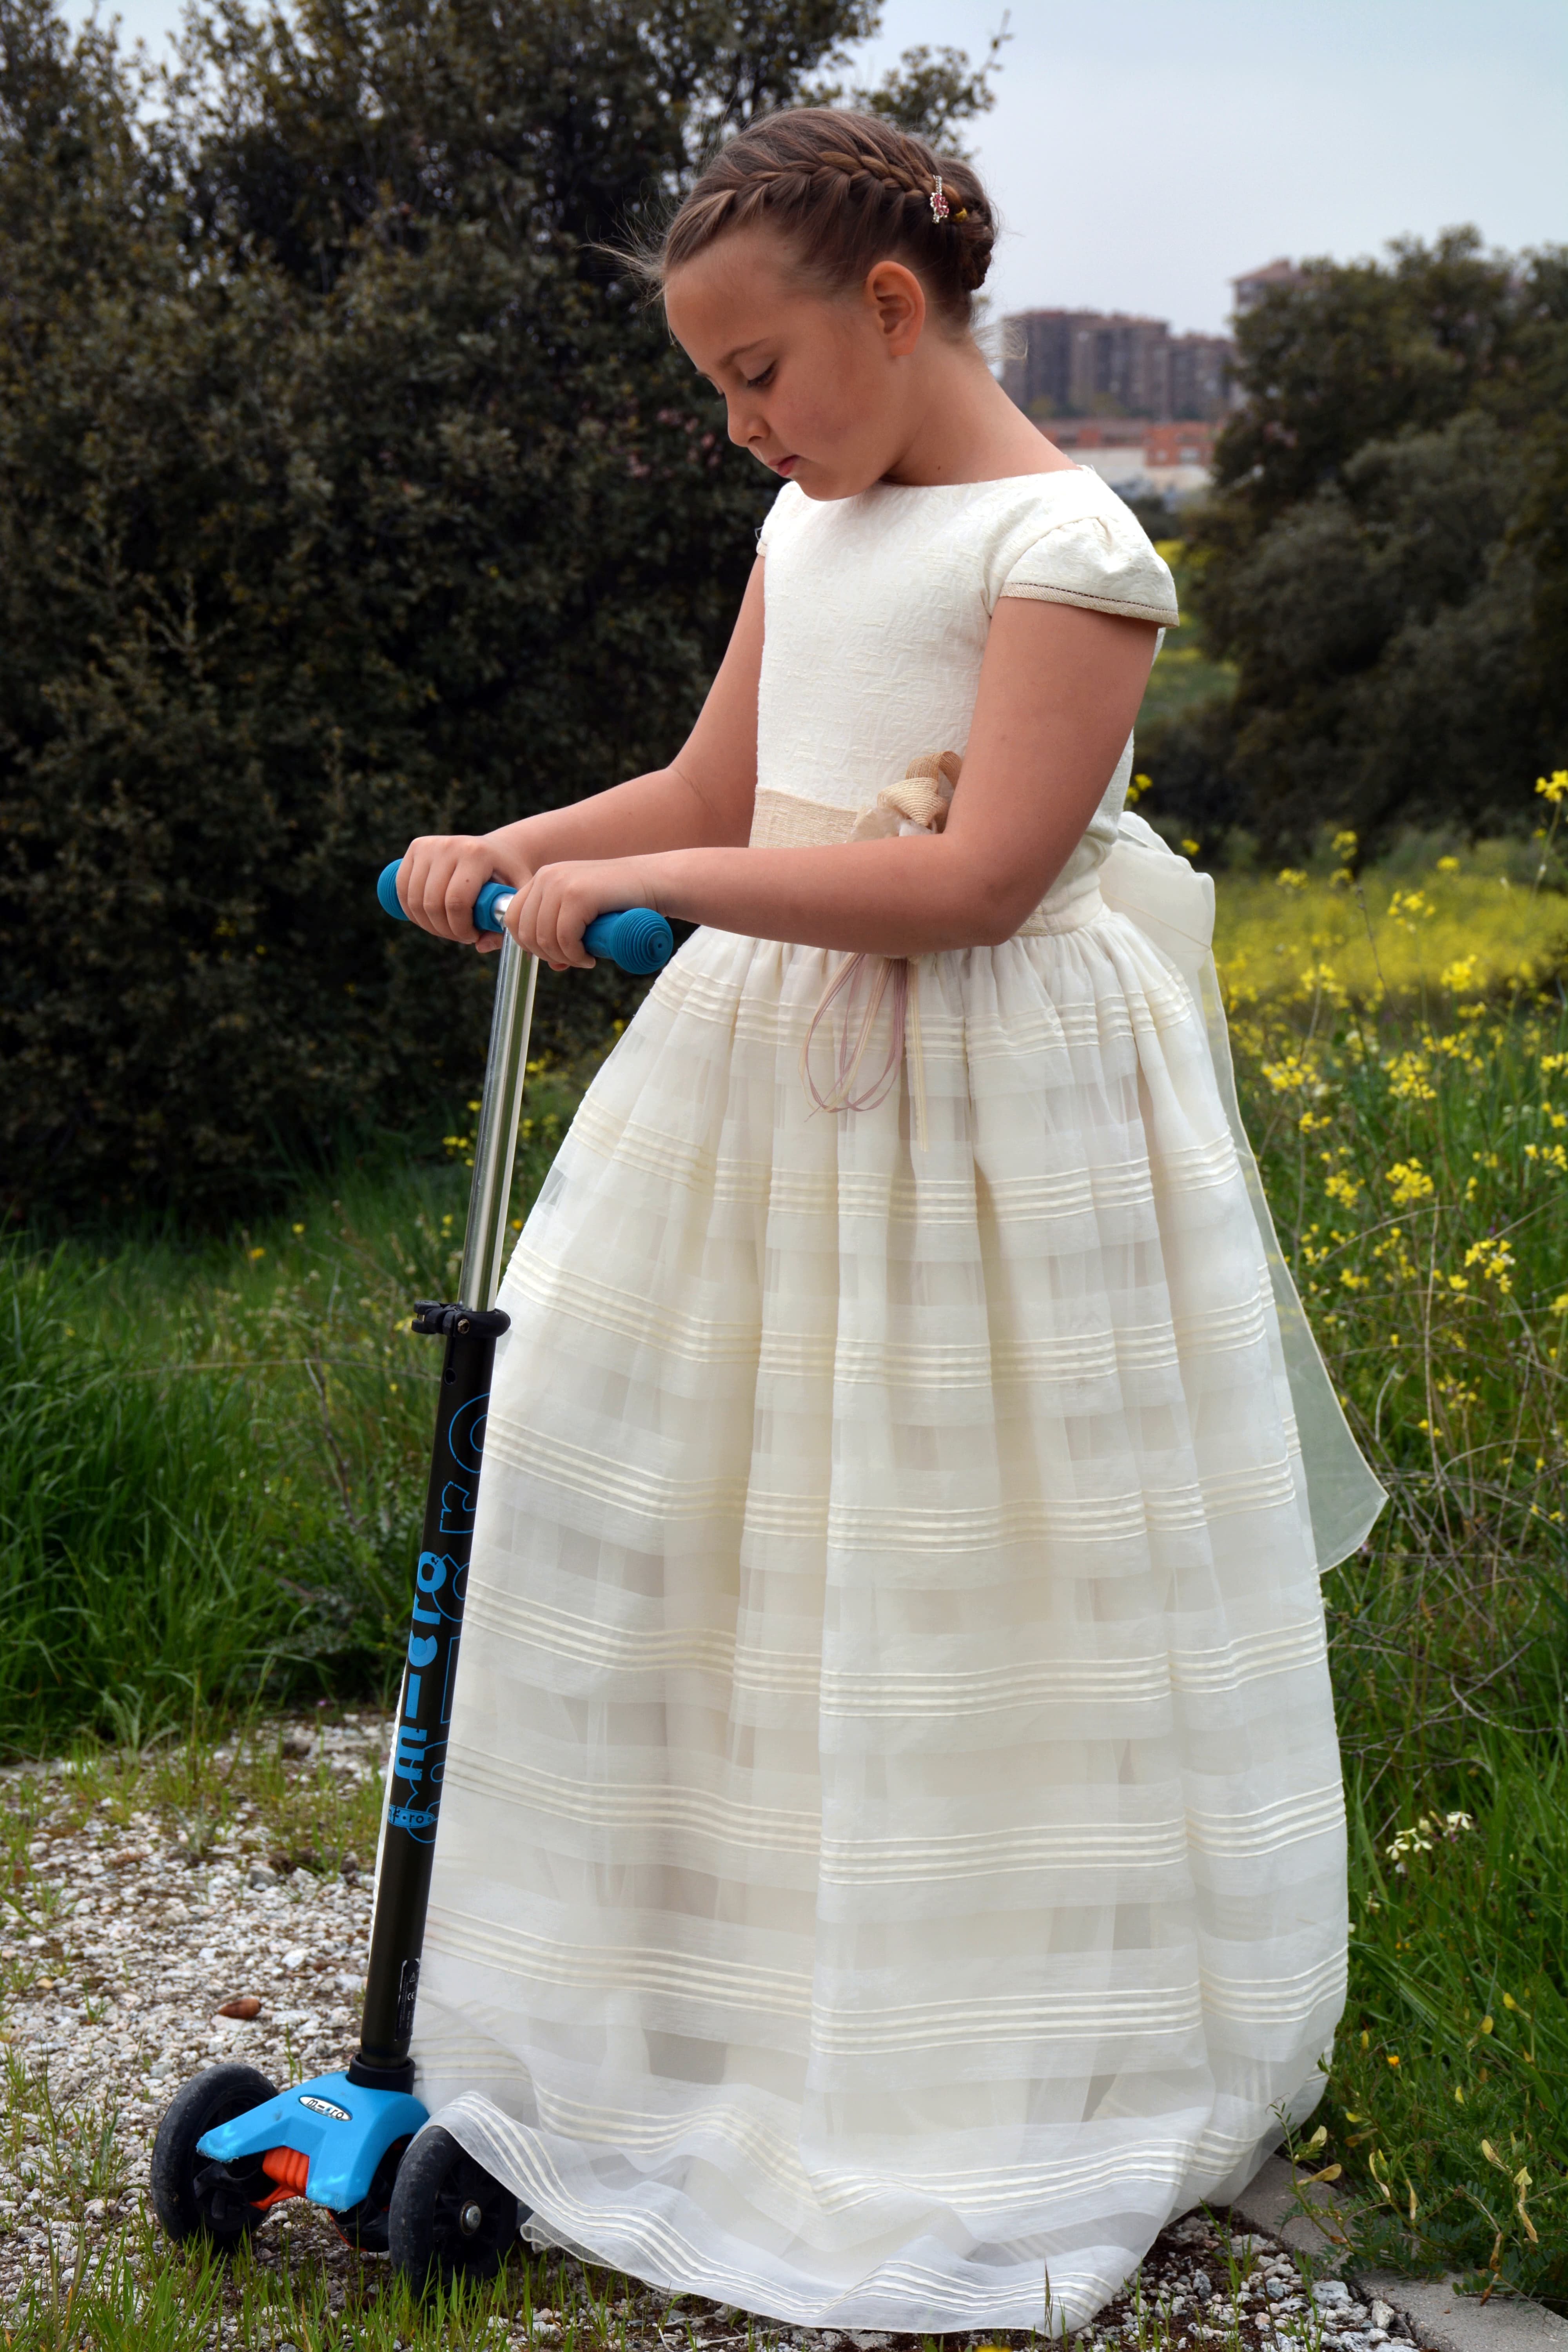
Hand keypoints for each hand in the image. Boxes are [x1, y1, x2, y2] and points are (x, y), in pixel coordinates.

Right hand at [396, 833, 528, 954]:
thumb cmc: (508, 878)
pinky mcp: (416, 847)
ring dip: (428, 924)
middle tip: (460, 935)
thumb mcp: (516, 898)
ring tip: (448, 928)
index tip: (473, 936)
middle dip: (445, 930)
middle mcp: (449, 845)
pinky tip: (430, 918)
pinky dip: (412, 911)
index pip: (456, 902)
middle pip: (432, 903)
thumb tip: (480, 946)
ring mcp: (429, 845)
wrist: (498, 850)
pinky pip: (401, 889)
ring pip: (414, 900)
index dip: (460, 929)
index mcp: (476, 855)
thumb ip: (505, 924)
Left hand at [504, 857, 665, 970]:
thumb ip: (563, 932)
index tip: (555, 954)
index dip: (529, 945)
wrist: (654, 883)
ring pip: (544, 938)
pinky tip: (589, 957)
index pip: (512, 918)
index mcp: (542, 879)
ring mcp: (561, 883)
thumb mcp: (584, 916)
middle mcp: (546, 877)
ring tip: (584, 959)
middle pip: (525, 932)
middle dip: (546, 955)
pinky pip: (564, 938)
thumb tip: (552, 964)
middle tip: (573, 960)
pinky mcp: (578, 894)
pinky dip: (576, 956)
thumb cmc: (621, 903)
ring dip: (564, 957)